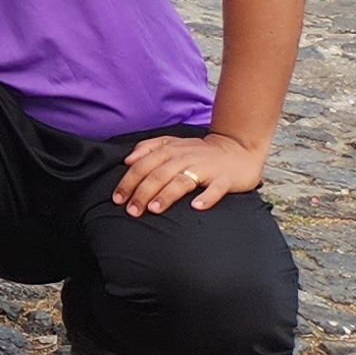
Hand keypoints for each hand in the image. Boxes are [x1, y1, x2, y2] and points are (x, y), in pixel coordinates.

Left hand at [114, 129, 264, 216]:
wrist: (237, 147)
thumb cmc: (199, 151)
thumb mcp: (172, 143)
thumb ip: (148, 148)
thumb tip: (128, 160)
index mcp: (169, 150)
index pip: (143, 166)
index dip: (128, 182)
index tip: (117, 199)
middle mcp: (185, 158)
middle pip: (158, 175)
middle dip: (142, 192)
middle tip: (132, 211)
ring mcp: (205, 168)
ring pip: (182, 181)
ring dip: (167, 195)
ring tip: (154, 209)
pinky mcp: (225, 179)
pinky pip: (215, 189)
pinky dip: (206, 197)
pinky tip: (196, 207)